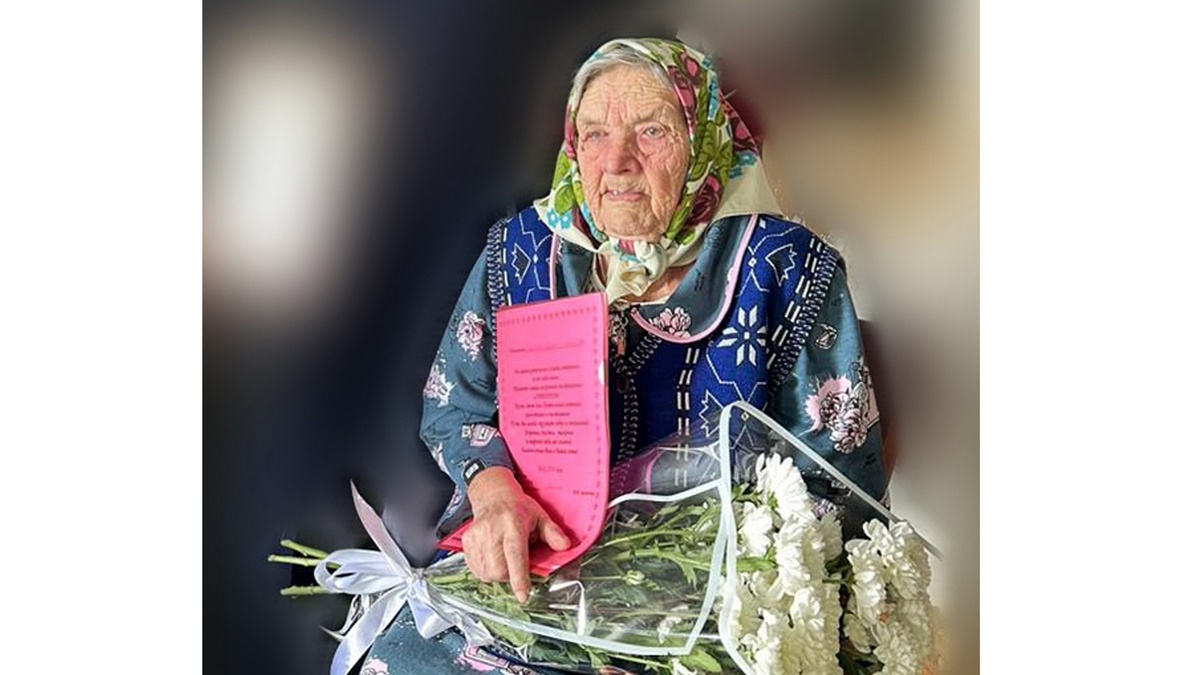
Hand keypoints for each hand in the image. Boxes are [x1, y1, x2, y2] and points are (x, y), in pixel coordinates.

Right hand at [462, 467, 571, 602]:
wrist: (493, 497)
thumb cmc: (518, 509)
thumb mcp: (540, 517)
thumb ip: (552, 533)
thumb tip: (565, 546)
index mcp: (513, 524)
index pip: (515, 555)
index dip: (519, 578)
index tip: (523, 595)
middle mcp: (492, 531)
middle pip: (499, 570)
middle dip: (509, 576)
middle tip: (516, 564)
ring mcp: (477, 536)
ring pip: (487, 573)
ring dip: (498, 574)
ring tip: (504, 557)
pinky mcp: (467, 542)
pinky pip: (476, 570)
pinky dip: (486, 571)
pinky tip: (493, 557)